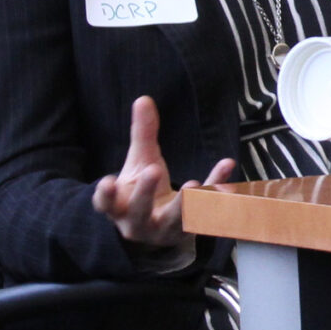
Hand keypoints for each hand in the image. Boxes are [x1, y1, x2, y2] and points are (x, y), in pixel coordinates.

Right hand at [92, 96, 231, 250]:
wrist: (159, 227)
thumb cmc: (144, 191)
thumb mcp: (141, 162)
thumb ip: (142, 134)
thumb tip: (143, 99)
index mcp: (118, 207)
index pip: (105, 204)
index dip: (105, 195)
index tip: (107, 182)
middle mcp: (137, 222)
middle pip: (138, 211)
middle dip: (145, 193)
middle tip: (153, 170)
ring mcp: (164, 230)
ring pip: (173, 218)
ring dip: (185, 203)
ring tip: (193, 184)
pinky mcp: (189, 230)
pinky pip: (205, 211)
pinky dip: (216, 192)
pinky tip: (225, 170)